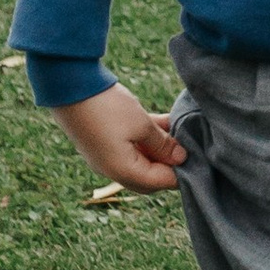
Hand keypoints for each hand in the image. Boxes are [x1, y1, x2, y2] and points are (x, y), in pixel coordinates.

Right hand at [52, 83, 186, 193]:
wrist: (69, 86)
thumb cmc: (107, 108)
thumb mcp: (142, 125)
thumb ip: (163, 145)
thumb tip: (181, 158)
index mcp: (123, 171)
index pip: (160, 182)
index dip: (182, 172)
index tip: (199, 156)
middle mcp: (113, 169)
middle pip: (150, 176)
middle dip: (171, 163)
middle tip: (190, 145)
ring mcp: (107, 155)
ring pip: (142, 158)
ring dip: (160, 147)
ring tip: (181, 130)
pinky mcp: (103, 140)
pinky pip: (131, 145)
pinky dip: (148, 138)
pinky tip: (165, 122)